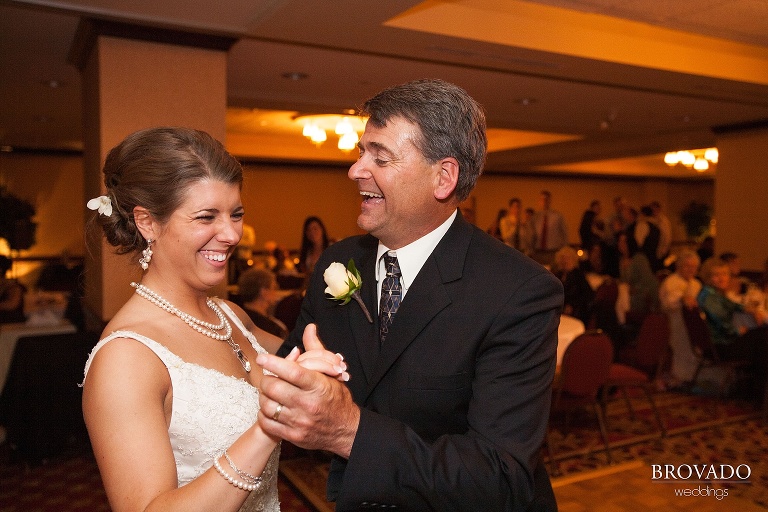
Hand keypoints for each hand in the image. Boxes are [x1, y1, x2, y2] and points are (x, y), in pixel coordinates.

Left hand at [256, 324, 359, 457]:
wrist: (346, 431)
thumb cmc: (337, 398)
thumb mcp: (331, 373)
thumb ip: (316, 350)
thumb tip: (309, 327)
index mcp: (318, 386)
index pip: (292, 371)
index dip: (274, 362)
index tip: (262, 357)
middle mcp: (308, 404)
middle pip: (274, 387)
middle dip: (267, 379)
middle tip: (269, 377)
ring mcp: (299, 422)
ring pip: (266, 405)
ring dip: (264, 396)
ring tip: (270, 392)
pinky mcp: (293, 436)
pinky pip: (267, 423)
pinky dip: (264, 414)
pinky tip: (271, 408)